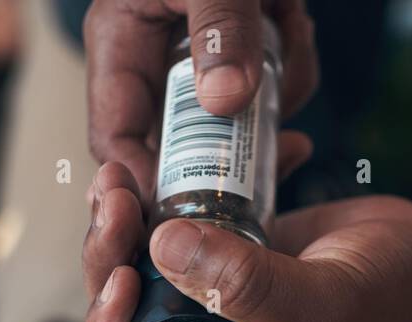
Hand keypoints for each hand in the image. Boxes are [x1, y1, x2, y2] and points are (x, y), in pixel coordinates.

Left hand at [83, 162, 411, 321]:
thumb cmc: (390, 300)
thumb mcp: (322, 303)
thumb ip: (248, 288)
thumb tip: (161, 245)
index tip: (123, 276)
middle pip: (127, 313)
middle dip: (109, 255)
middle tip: (114, 195)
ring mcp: (218, 304)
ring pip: (142, 267)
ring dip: (125, 219)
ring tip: (122, 174)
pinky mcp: (230, 258)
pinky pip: (178, 230)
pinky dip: (171, 192)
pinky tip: (187, 155)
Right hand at [84, 0, 318, 200]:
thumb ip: (219, 27)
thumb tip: (226, 104)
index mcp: (120, 44)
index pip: (117, 144)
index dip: (148, 187)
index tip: (196, 213)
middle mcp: (155, 62)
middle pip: (185, 147)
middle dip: (239, 141)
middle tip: (284, 141)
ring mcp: (200, 62)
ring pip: (239, 120)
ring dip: (277, 86)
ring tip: (285, 24)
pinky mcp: (240, 56)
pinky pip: (270, 88)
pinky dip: (294, 61)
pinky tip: (292, 16)